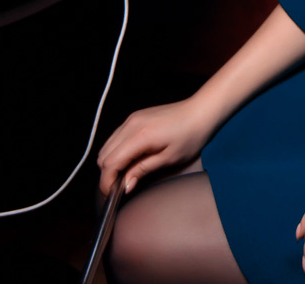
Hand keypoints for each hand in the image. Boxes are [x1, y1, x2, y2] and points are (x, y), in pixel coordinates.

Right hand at [97, 97, 217, 195]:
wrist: (201, 111)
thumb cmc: (191, 135)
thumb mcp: (169, 158)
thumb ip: (143, 170)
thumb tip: (125, 185)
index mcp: (139, 136)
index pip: (110, 163)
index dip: (107, 181)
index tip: (111, 194)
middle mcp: (131, 125)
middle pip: (103, 155)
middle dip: (107, 174)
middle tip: (119, 186)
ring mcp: (131, 119)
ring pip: (107, 146)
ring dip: (110, 162)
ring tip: (125, 174)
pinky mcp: (134, 117)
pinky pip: (115, 137)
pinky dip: (116, 151)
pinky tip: (129, 159)